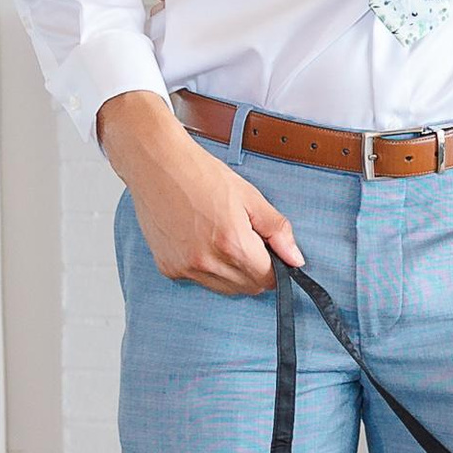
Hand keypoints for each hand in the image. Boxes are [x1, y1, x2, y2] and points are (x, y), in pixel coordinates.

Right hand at [96, 92, 305, 292]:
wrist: (157, 164)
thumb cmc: (201, 174)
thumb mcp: (250, 196)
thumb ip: (277, 230)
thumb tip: (296, 259)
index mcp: (232, 243)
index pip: (268, 279)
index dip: (276, 268)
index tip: (272, 254)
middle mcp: (207, 262)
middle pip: (248, 288)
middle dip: (255, 270)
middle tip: (247, 241)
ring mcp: (185, 268)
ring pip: (224, 289)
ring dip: (233, 273)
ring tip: (223, 238)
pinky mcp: (168, 268)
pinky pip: (199, 281)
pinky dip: (207, 269)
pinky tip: (201, 241)